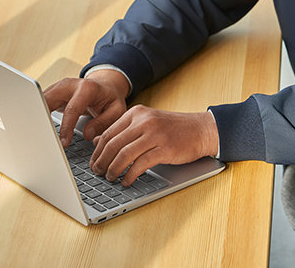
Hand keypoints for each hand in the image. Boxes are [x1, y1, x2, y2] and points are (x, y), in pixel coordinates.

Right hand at [43, 69, 130, 146]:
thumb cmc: (110, 99)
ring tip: (35, 136)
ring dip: (36, 117)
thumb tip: (87, 135)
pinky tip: (36, 128)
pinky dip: (37, 115)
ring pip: (40, 100)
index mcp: (87, 88)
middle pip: (49, 101)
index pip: (72, 109)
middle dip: (42, 119)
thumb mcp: (116, 110)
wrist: (105, 85)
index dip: (66, 127)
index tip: (64, 143)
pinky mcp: (52, 93)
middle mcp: (70, 85)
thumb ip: (104, 122)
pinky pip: (40, 103)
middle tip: (41, 140)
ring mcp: (59, 87)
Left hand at [90, 106, 218, 185]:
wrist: (201, 129)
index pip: (108, 133)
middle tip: (98, 173)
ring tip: (110, 178)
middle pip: (113, 144)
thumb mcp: (146, 124)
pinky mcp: (164, 148)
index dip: (97, 151)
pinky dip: (130, 176)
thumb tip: (96, 141)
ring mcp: (154, 134)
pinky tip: (127, 181)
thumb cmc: (173, 129)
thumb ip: (123, 131)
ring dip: (113, 170)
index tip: (93, 162)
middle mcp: (144, 121)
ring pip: (124, 155)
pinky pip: (140, 165)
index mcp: (136, 113)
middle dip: (102, 162)